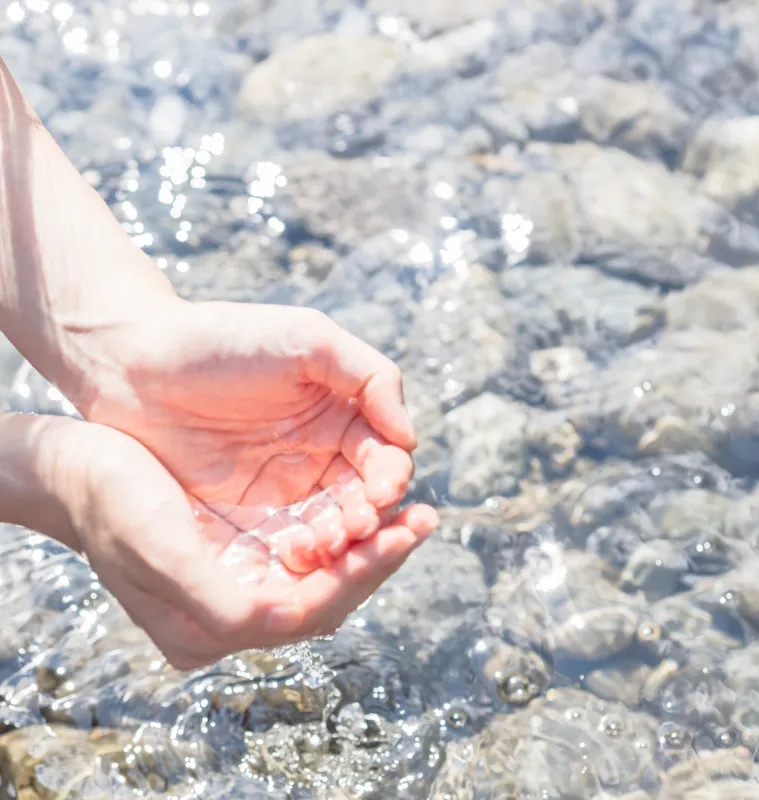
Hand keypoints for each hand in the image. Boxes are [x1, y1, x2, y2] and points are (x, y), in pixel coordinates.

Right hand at [65, 419, 436, 669]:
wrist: (76, 467)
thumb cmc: (109, 501)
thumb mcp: (157, 546)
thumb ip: (221, 598)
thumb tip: (294, 616)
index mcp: (209, 624)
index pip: (307, 613)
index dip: (360, 576)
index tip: (403, 537)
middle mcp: (231, 611)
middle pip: (325, 597)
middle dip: (378, 559)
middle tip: (424, 520)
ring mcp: (240, 581)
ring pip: (323, 573)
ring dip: (368, 544)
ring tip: (410, 513)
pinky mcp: (243, 549)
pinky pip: (309, 548)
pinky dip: (342, 527)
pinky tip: (367, 505)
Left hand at [81, 299, 433, 571]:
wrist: (132, 362)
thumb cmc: (223, 339)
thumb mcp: (308, 338)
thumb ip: (370, 376)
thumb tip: (409, 438)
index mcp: (341, 417)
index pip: (386, 460)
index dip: (390, 481)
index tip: (381, 494)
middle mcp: (320, 458)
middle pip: (364, 504)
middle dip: (367, 521)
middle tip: (352, 529)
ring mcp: (284, 490)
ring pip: (331, 532)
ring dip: (338, 545)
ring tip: (320, 545)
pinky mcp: (247, 517)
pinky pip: (286, 546)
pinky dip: (298, 557)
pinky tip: (290, 555)